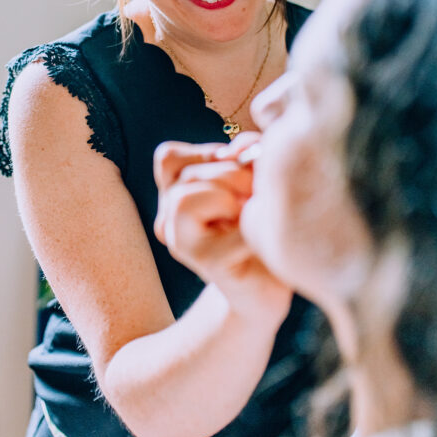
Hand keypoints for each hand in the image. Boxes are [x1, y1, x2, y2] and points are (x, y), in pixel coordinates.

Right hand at [153, 137, 291, 323]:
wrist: (268, 286)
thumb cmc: (260, 226)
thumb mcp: (253, 178)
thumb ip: (246, 154)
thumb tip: (241, 149)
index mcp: (174, 194)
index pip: (168, 157)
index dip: (207, 154)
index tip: (237, 171)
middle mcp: (168, 219)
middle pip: (185, 175)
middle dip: (231, 173)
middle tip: (255, 196)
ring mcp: (182, 244)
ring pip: (183, 199)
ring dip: (229, 196)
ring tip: (250, 214)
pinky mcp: (208, 263)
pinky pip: (228, 228)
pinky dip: (253, 224)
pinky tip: (260, 236)